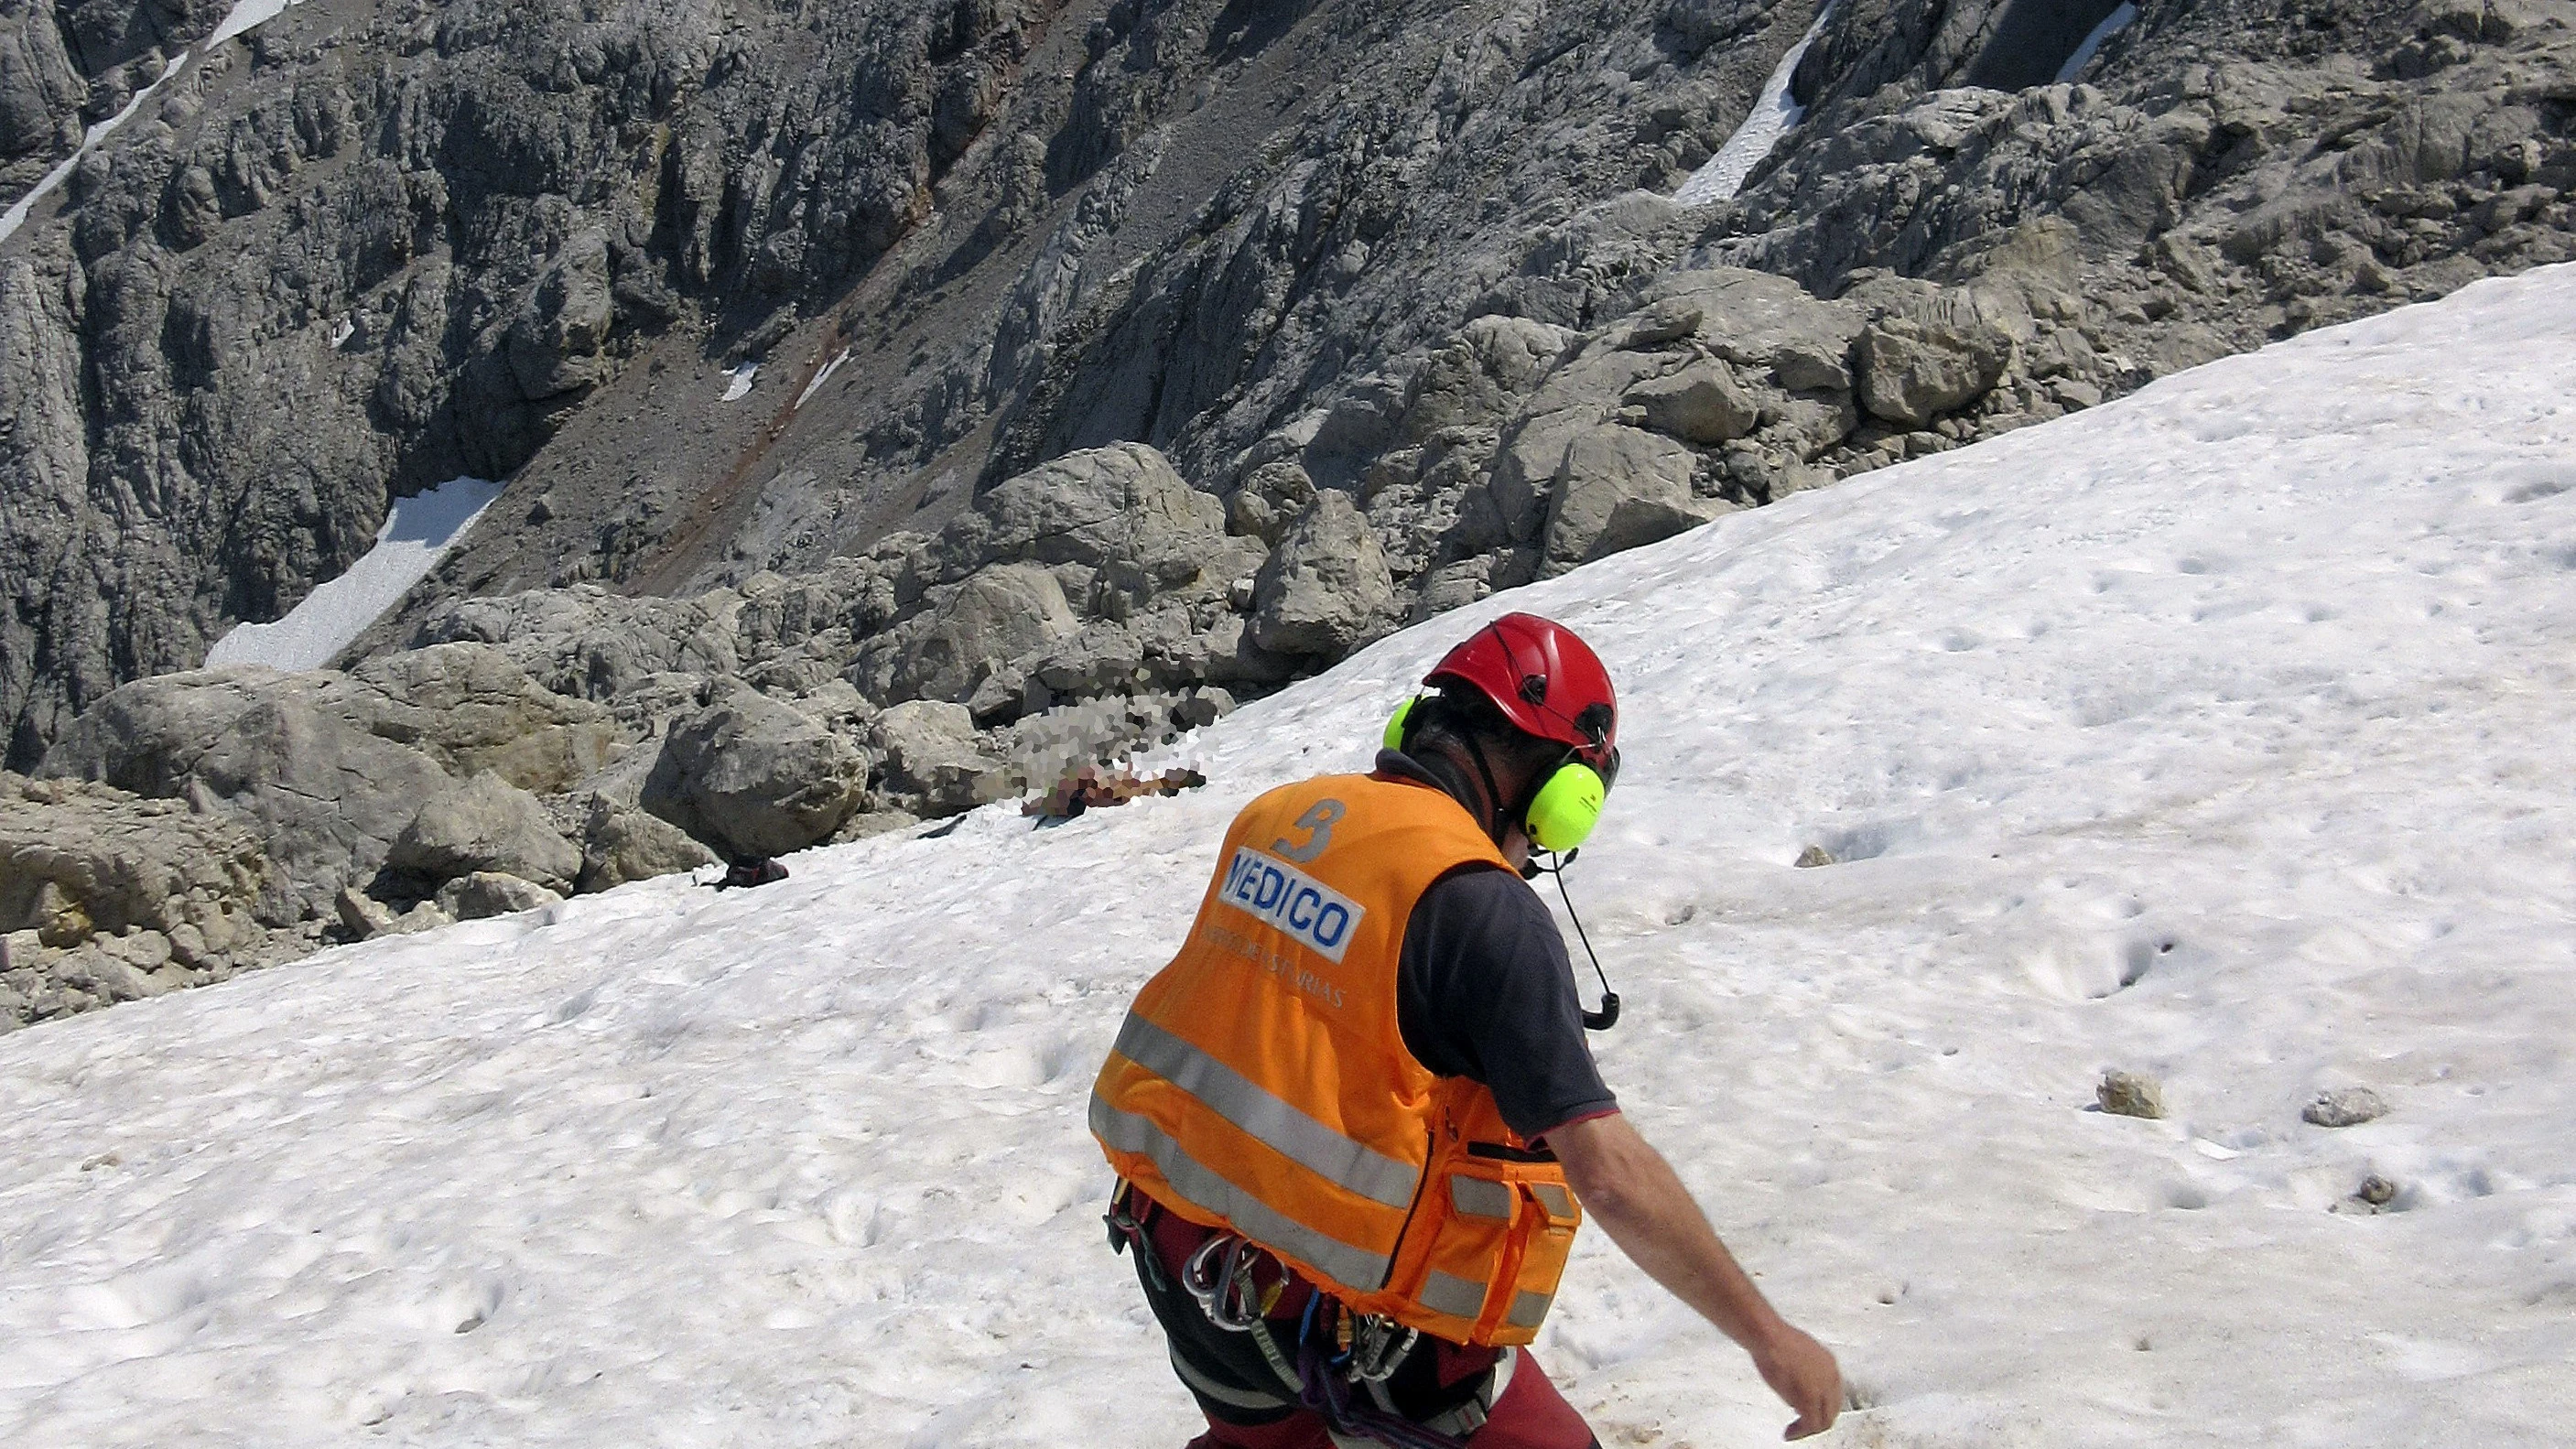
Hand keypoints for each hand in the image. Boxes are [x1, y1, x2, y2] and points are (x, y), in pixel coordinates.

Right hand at [1749, 1321, 1841, 1439]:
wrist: (1768, 1337)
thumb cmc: (1775, 1340)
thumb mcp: (1798, 1354)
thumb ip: (1805, 1373)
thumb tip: (1799, 1388)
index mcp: (1830, 1364)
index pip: (1833, 1395)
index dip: (1821, 1408)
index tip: (1808, 1413)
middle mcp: (1831, 1377)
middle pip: (1832, 1410)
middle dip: (1817, 1422)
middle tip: (1802, 1427)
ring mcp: (1822, 1388)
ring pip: (1824, 1420)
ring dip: (1808, 1429)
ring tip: (1794, 1431)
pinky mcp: (1810, 1399)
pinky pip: (1810, 1424)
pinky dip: (1800, 1432)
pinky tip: (1790, 1432)